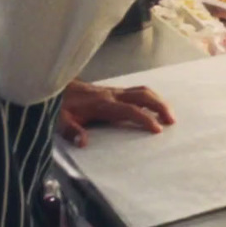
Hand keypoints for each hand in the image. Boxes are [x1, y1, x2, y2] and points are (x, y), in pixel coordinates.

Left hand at [57, 81, 174, 147]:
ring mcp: (112, 91)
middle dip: (160, 106)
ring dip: (158, 101)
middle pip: (143, 95)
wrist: (53, 84)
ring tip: (168, 114)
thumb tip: (83, 143)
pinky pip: (136, 91)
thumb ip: (71, 130)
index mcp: (102, 104)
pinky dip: (149, 98)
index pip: (130, 110)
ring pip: (142, 90)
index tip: (158, 129)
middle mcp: (111, 94)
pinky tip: (152, 107)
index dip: (145, 119)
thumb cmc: (58, 104)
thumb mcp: (58, 119)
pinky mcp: (111, 91)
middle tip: (172, 120)